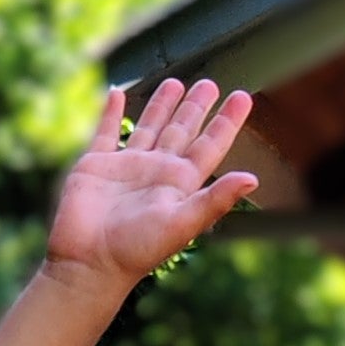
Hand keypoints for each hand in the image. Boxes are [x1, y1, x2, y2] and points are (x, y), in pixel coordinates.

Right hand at [43, 76, 258, 289]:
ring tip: (175, 82)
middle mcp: (157, 172)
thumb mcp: (182, 223)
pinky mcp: (97, 165)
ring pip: (150, 126)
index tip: (242, 97)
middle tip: (210, 84)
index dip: (226, 122)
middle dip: (196, 107)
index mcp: (181, 183)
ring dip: (162, 106)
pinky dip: (111, 113)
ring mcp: (127, 167)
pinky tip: (117, 94)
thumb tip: (253, 178)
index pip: (210, 145)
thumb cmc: (138, 250)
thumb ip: (216, 199)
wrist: (91, 262)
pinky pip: (106, 132)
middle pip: (182, 131)